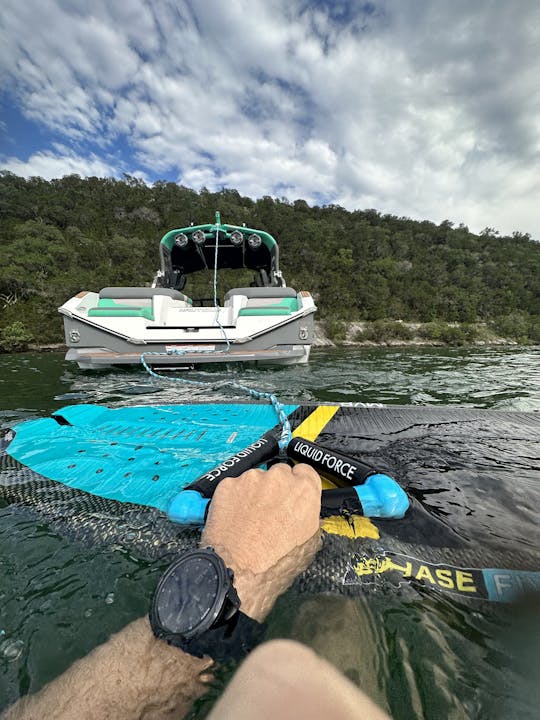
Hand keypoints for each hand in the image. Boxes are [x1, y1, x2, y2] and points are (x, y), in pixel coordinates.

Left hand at [201, 463, 321, 620]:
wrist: (237, 571)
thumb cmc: (276, 564)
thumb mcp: (310, 544)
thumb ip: (310, 517)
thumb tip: (306, 514)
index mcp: (305, 490)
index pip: (305, 472)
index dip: (299, 484)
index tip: (292, 496)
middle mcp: (279, 477)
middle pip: (280, 474)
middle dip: (276, 489)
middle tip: (269, 512)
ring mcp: (251, 479)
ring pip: (255, 480)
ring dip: (254, 494)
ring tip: (248, 520)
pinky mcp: (228, 485)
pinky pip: (234, 488)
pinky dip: (234, 499)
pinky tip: (233, 519)